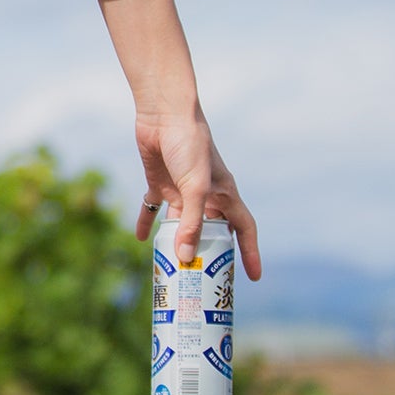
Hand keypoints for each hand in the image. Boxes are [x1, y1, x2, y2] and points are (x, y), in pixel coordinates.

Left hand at [133, 103, 260, 279]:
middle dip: (207, 254)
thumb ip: (191, 223)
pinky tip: (140, 239)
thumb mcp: (195, 187)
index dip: (250, 252)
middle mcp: (205, 194)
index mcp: (224, 194)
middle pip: (210, 232)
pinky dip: (146, 222)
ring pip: (180, 224)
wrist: (164, 114)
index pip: (243, 228)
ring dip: (174, 243)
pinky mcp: (159, 182)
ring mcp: (181, 189)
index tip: (254, 277)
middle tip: (203, 280)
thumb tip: (186, 258)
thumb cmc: (189, 144)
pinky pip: (152, 207)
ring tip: (169, 267)